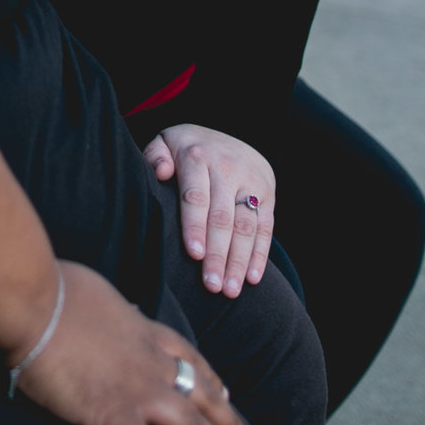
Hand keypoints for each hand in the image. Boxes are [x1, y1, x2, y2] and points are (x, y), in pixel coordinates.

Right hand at [14, 262, 253, 424]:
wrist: (37, 303)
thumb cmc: (54, 289)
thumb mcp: (95, 291)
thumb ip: (106, 308)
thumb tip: (99, 307)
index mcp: (145, 329)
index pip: (190, 356)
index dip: (211, 377)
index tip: (225, 392)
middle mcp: (153, 361)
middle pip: (204, 394)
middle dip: (229, 423)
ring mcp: (140, 391)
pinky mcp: (116, 416)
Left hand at [144, 124, 275, 296]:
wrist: (225, 134)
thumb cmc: (184, 149)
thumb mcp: (165, 143)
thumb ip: (155, 156)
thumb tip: (161, 172)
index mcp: (198, 156)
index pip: (196, 196)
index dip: (195, 226)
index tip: (194, 255)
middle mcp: (228, 168)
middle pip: (223, 217)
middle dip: (218, 255)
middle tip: (212, 287)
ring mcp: (252, 180)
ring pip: (247, 226)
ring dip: (239, 261)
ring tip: (230, 290)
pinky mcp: (268, 192)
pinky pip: (266, 227)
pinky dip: (260, 254)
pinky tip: (252, 278)